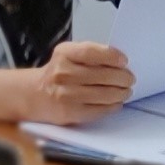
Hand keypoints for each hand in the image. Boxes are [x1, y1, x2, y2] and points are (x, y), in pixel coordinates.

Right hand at [20, 39, 137, 125]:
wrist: (35, 94)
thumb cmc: (58, 72)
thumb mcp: (68, 54)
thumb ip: (90, 54)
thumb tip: (120, 63)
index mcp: (64, 54)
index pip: (92, 52)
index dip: (112, 57)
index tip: (124, 61)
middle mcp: (63, 73)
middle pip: (102, 75)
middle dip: (123, 78)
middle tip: (130, 79)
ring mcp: (66, 94)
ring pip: (104, 94)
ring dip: (121, 93)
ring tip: (126, 91)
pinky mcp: (70, 112)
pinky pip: (99, 110)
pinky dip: (112, 106)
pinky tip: (116, 103)